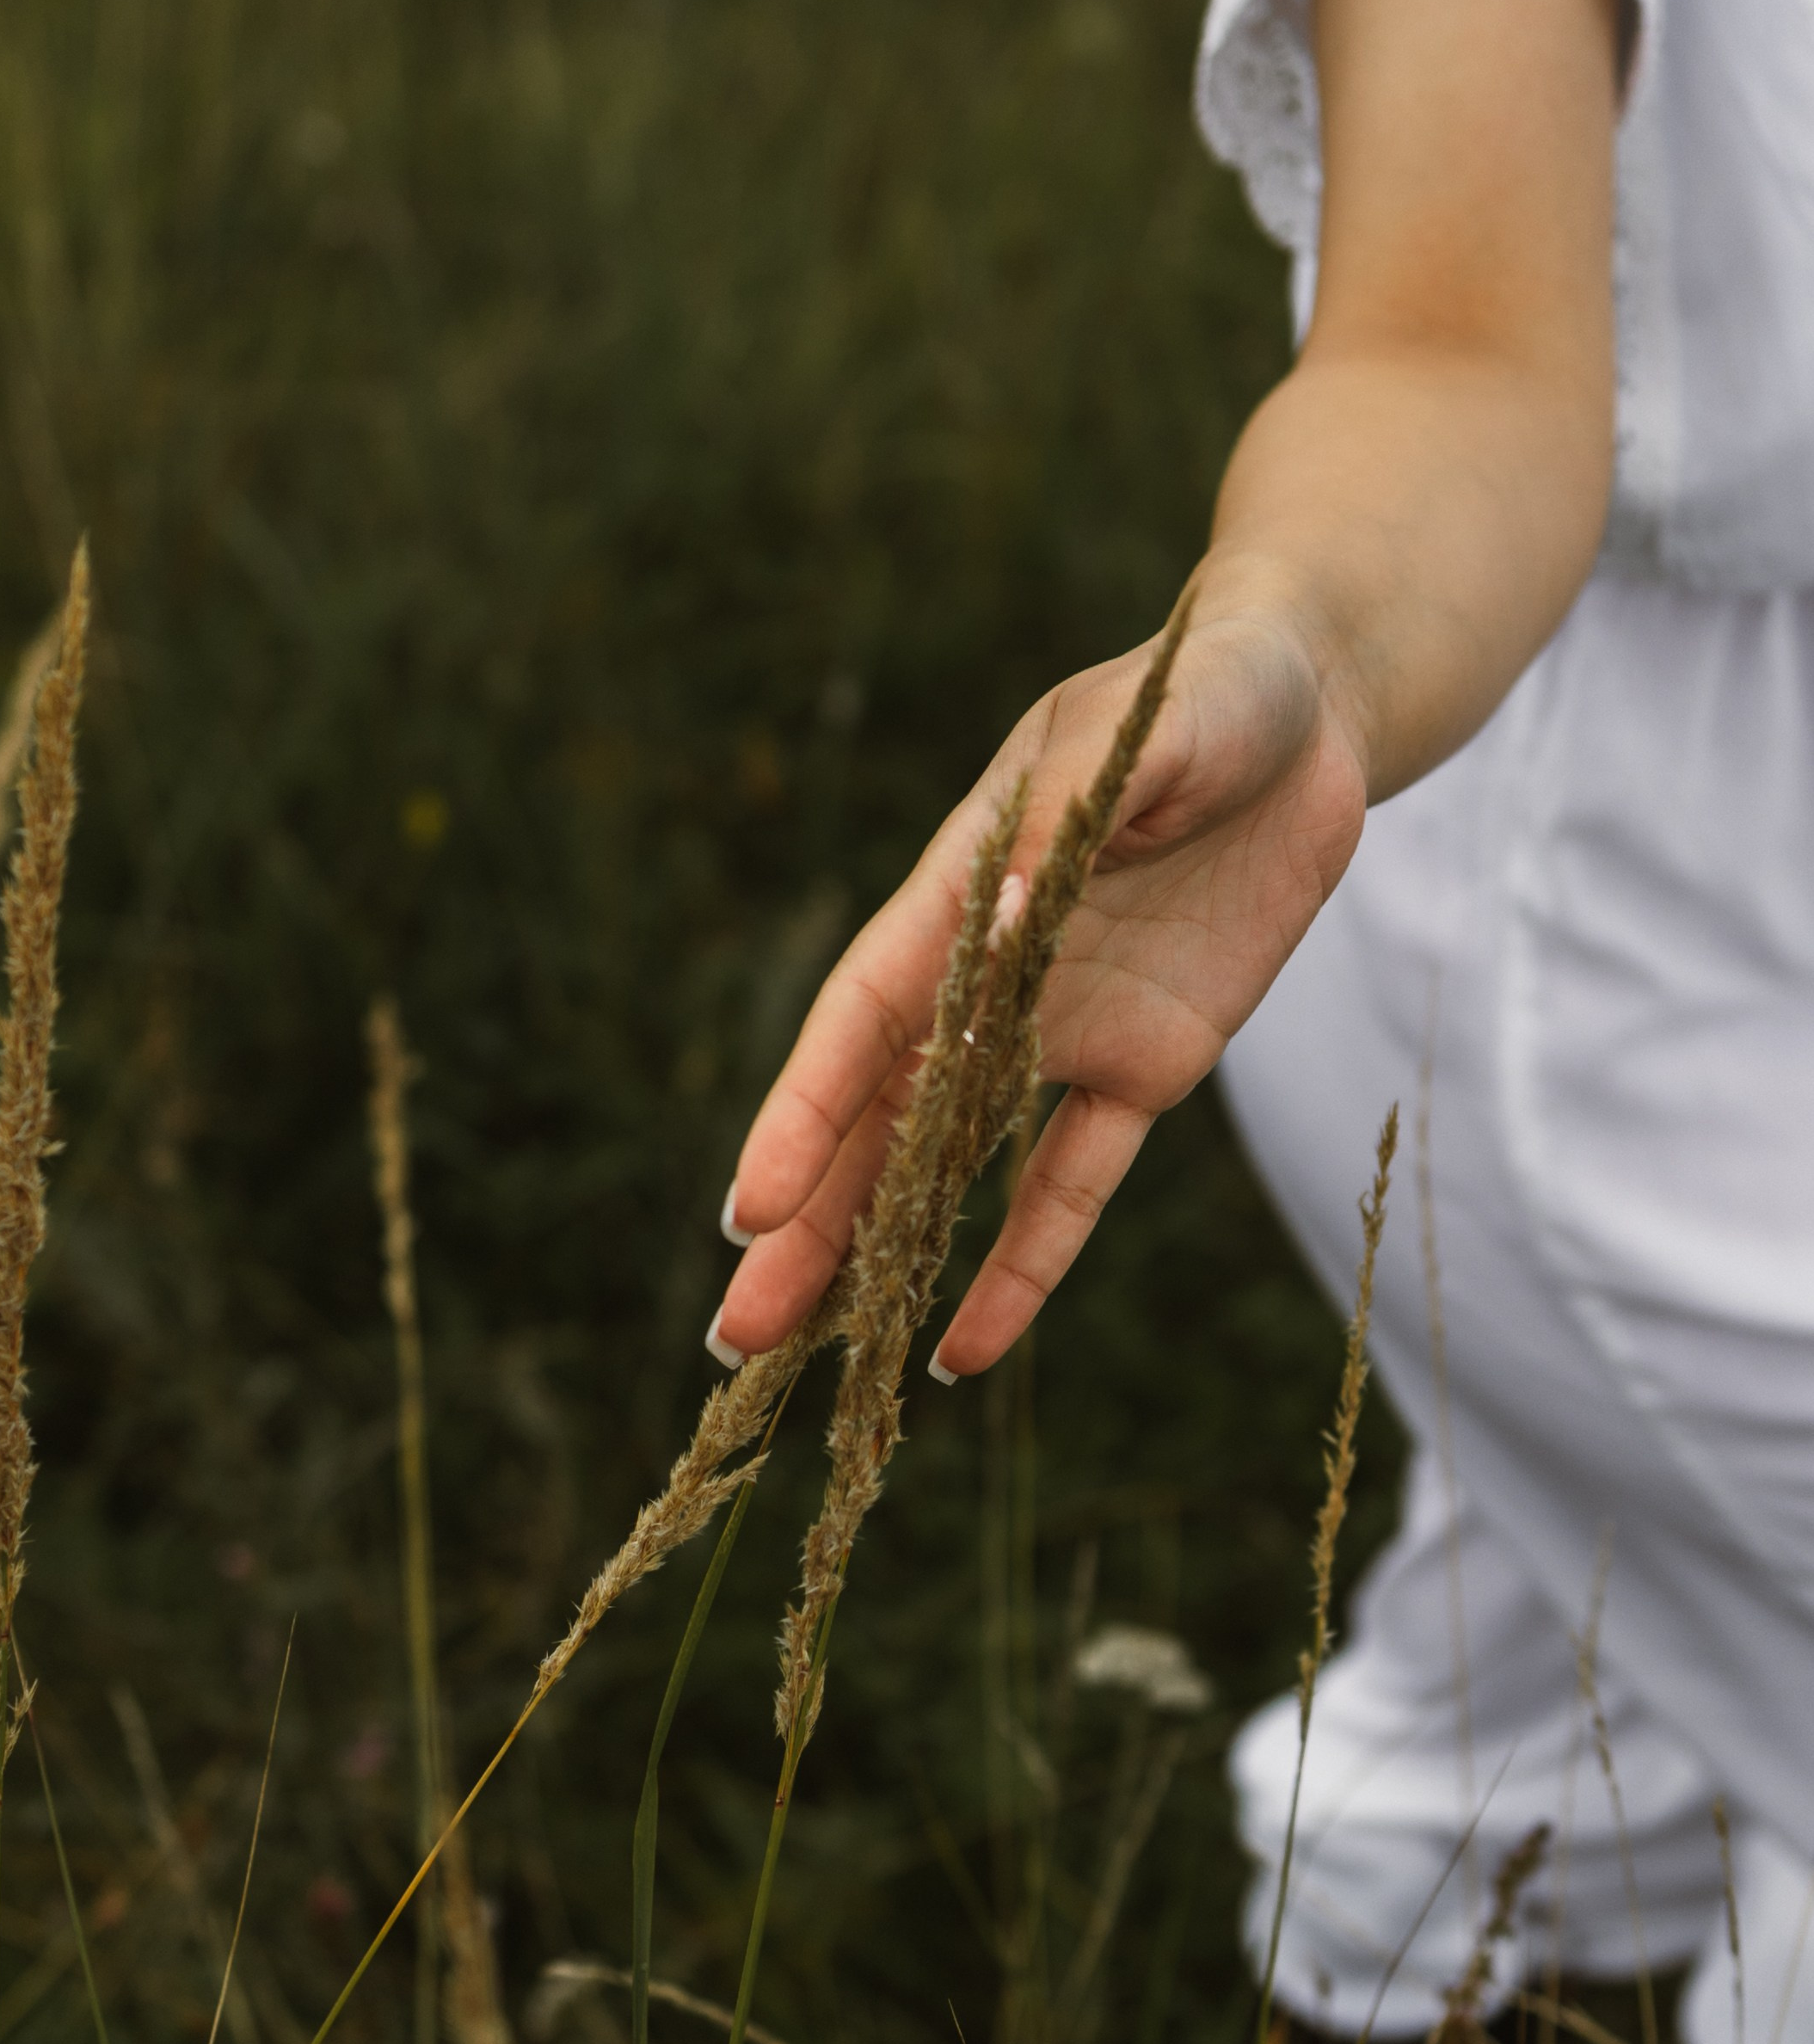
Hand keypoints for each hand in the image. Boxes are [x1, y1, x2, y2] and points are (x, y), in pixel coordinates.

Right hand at [714, 584, 1368, 1375]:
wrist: (1306, 709)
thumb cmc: (1206, 689)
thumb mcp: (1143, 726)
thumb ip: (1070, 812)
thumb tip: (1005, 907)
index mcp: (963, 888)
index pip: (865, 1017)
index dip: (805, 1114)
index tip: (749, 1206)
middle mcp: (991, 976)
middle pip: (877, 1118)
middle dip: (805, 1225)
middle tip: (738, 1331)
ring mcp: (1061, 1030)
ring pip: (948, 1166)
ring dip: (879, 1256)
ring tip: (806, 1354)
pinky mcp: (1145, 1068)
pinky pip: (1074, 1184)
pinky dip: (1025, 1266)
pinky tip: (963, 1351)